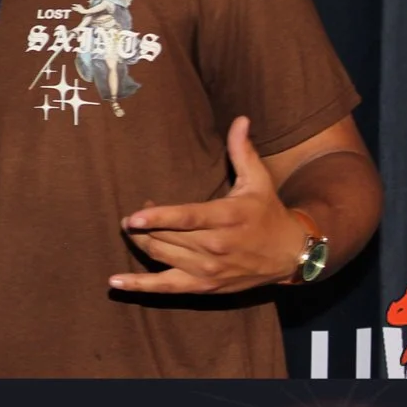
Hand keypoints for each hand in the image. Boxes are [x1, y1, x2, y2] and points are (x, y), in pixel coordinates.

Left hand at [109, 116, 309, 294]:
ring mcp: (208, 269)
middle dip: (143, 225)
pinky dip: (139, 286)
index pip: (187, 218)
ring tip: (133, 229)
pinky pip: (166, 288)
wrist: (290, 255)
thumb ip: (242, 151)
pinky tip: (115, 281)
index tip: (134, 216)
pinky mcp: (203, 286)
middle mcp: (215, 246)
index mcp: (226, 218)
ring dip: (140, 243)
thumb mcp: (258, 181)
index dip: (158, 217)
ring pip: (162, 256)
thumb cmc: (268, 213)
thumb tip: (240, 119)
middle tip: (133, 215)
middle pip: (167, 237)